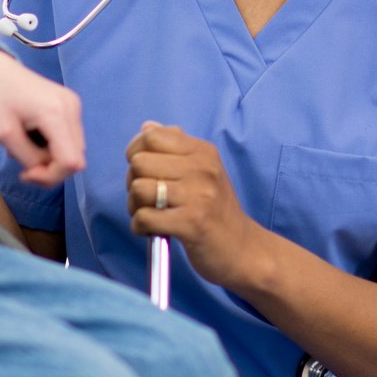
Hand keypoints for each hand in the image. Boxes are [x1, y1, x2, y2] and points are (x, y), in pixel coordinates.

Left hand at [0, 42, 86, 185]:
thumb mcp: (4, 134)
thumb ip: (29, 158)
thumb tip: (45, 171)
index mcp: (56, 113)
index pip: (72, 162)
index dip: (51, 176)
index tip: (25, 173)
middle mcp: (71, 107)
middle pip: (77, 158)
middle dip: (51, 169)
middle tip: (24, 166)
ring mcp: (72, 103)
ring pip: (74, 149)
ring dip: (52, 158)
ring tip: (25, 149)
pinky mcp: (69, 103)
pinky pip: (69, 137)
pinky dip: (54, 146)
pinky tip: (33, 139)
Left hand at [126, 122, 270, 289]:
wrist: (243, 249)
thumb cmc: (216, 210)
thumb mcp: (204, 170)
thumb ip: (176, 147)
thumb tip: (147, 127)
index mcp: (203, 151)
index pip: (151, 136)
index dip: (136, 152)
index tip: (143, 171)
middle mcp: (202, 169)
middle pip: (139, 162)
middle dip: (133, 182)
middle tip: (147, 198)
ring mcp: (198, 196)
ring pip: (138, 189)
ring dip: (134, 206)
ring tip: (150, 214)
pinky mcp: (191, 223)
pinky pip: (144, 217)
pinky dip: (140, 227)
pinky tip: (152, 230)